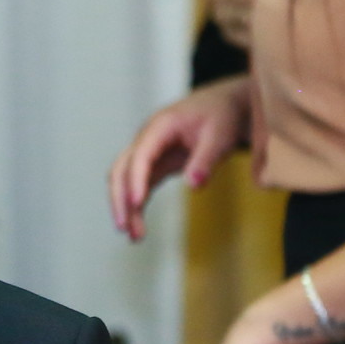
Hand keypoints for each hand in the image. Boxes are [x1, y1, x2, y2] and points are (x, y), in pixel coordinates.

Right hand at [106, 75, 251, 241]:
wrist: (224, 106)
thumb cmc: (223, 116)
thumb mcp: (220, 136)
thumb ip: (206, 159)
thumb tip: (194, 185)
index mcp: (161, 125)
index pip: (140, 155)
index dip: (136, 179)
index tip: (138, 203)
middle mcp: (146, 138)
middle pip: (121, 170)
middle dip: (120, 199)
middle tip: (125, 227)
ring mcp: (147, 152)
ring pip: (124, 181)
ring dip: (125, 208)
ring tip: (135, 237)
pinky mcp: (154, 165)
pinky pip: (138, 187)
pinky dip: (136, 207)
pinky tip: (138, 228)